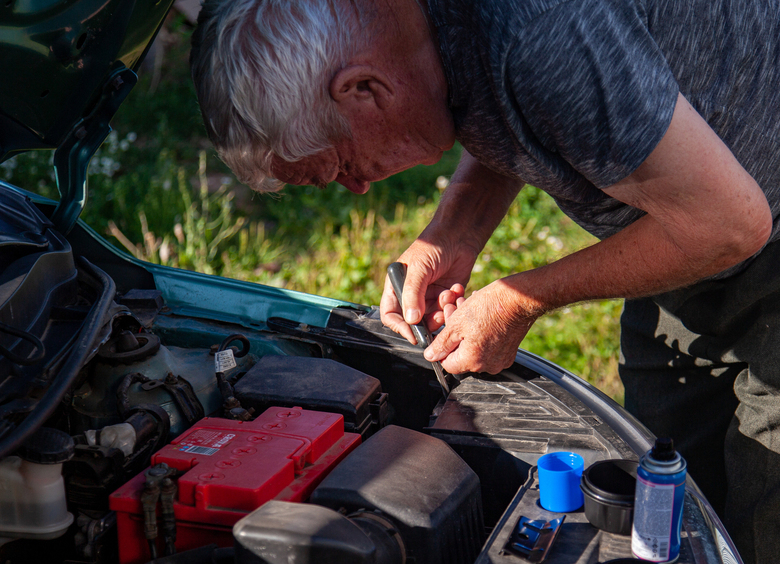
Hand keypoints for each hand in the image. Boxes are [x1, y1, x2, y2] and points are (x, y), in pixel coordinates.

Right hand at [380, 234, 477, 344]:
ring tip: (449, 295)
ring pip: (432, 319)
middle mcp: (411, 294)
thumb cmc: (434, 246)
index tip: (413, 335)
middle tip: (439, 317)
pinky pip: (447, 311)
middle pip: (413, 321)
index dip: (399, 327)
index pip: (390, 314)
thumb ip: (413, 294)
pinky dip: (453, 304)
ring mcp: (429, 296)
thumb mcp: (419, 268)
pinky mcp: (446, 296)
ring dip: (442, 311)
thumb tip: (411, 320)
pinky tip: (456, 289)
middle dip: (427, 322)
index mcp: (397, 286)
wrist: (459, 235)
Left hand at [423, 277, 541, 373]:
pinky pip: (488, 346)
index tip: (443, 331)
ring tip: (466, 309)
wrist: (520, 299)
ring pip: (474, 348)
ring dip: (466, 330)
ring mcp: (500, 360)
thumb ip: (442, 344)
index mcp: (472, 361)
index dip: (442, 347)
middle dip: (454, 333)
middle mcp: (487, 366)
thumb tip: (430, 356)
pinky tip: (480, 316)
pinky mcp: (509, 352)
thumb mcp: (457, 323)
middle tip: (453, 312)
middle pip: (461, 354)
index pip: (447, 364)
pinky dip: (481, 333)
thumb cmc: (491, 308)